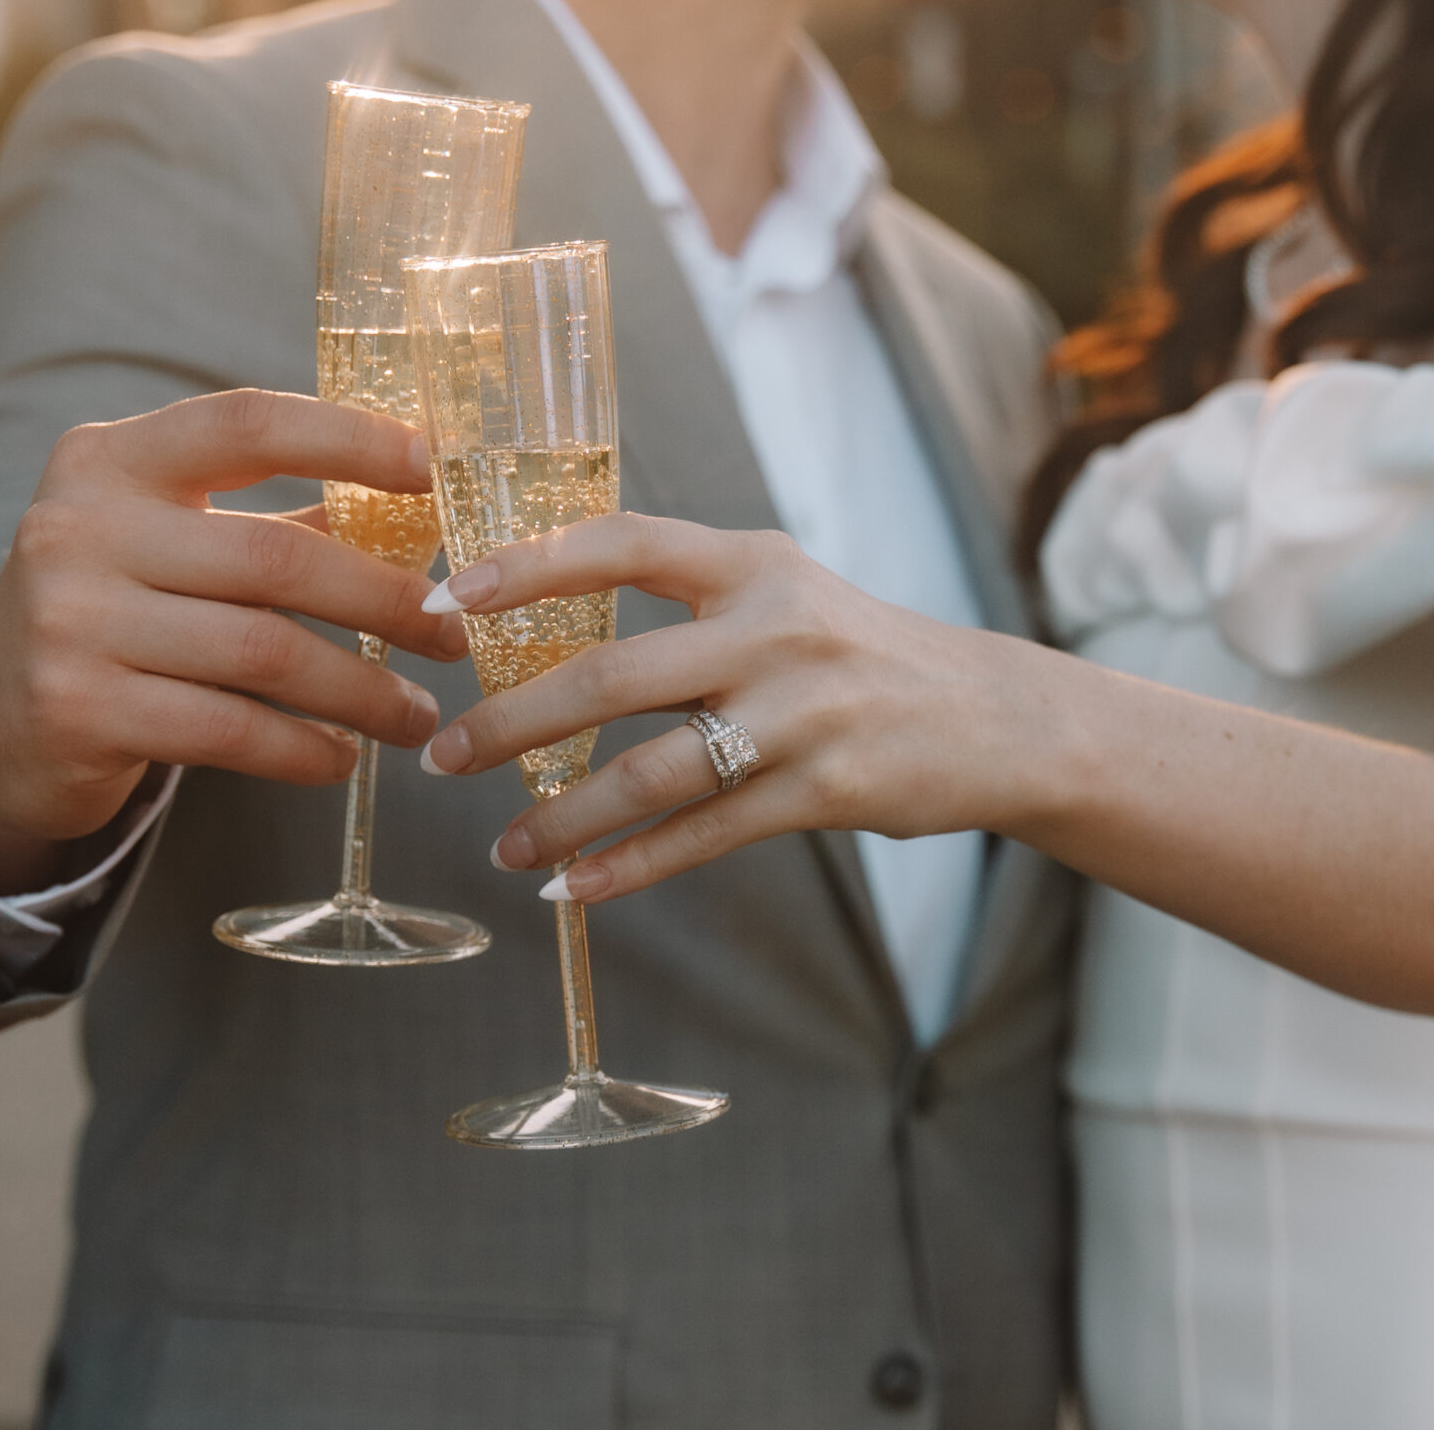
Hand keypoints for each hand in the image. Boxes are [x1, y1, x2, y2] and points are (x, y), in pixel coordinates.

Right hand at [0, 389, 470, 892]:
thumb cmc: (120, 614)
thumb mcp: (176, 544)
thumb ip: (282, 522)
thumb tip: (425, 512)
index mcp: (111, 459)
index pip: (248, 422)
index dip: (353, 439)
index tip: (440, 468)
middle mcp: (77, 527)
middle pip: (277, 558)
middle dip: (385, 600)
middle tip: (451, 633)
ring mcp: (69, 620)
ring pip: (265, 653)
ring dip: (362, 690)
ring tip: (415, 715)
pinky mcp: (77, 711)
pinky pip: (230, 730)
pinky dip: (304, 749)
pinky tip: (341, 757)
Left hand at [419, 513, 1011, 898]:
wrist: (992, 716)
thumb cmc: (860, 653)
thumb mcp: (784, 594)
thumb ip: (687, 601)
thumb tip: (547, 619)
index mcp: (753, 564)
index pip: (623, 544)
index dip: (529, 566)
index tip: (449, 599)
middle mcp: (775, 630)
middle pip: (612, 676)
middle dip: (510, 722)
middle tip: (442, 755)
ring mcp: (802, 714)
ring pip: (650, 773)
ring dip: (561, 818)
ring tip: (504, 848)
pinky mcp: (824, 791)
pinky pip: (703, 835)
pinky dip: (629, 867)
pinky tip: (575, 888)